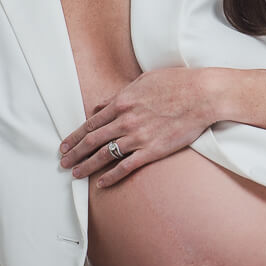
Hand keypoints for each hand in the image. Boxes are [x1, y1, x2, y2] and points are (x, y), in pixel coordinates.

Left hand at [60, 66, 218, 187]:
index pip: (90, 123)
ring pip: (104, 155)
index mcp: (121, 102)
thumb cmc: (176, 83)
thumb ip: (119, 94)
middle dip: (74, 153)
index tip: (65, 145)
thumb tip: (101, 105)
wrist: (202, 95)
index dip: (74, 136)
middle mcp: (125, 120)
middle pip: (91, 141)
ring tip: (75, 174)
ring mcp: (138, 137)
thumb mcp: (143, 81)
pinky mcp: (152, 150)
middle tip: (63, 163)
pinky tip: (101, 184)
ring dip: (86, 166)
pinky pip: (126, 166)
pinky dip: (111, 176)